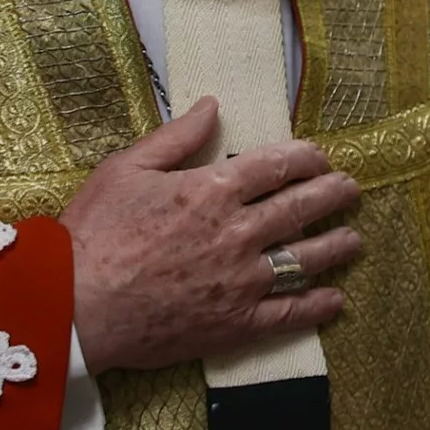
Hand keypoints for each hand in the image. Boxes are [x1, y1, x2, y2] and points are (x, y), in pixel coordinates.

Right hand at [61, 96, 362, 373]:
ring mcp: (242, 281)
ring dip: (336, 247)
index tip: (321, 158)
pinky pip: (289, 315)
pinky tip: (336, 301)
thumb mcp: (126, 168)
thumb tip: (213, 105)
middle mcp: (238, 233)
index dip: (307, 158)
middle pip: (301, 208)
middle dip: (333, 194)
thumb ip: (176, 137)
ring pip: (306, 260)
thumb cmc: (95, 233)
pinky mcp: (235, 324)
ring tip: (354, 239)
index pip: (277, 165)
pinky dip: (317, 307)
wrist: (75, 306)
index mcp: (213, 190)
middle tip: (351, 189)